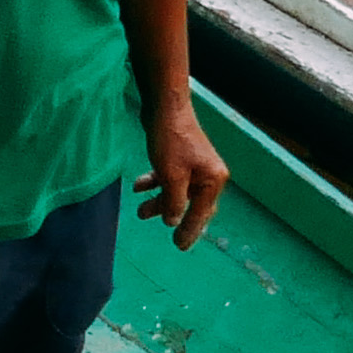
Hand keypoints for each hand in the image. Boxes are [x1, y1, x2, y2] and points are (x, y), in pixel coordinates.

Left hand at [148, 104, 228, 249]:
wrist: (164, 105)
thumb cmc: (171, 140)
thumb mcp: (171, 176)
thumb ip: (173, 202)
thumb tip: (172, 221)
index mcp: (213, 179)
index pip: (201, 213)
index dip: (189, 230)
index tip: (179, 246)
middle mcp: (208, 173)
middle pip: (193, 204)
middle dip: (175, 217)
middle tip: (168, 236)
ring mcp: (195, 165)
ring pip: (178, 191)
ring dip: (159, 201)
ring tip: (140, 212)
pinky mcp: (181, 157)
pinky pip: (170, 178)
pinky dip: (156, 183)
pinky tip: (139, 187)